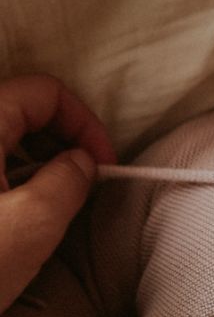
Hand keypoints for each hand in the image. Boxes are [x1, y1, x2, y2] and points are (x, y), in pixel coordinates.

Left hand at [0, 75, 114, 312]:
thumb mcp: (31, 225)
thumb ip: (68, 181)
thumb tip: (83, 162)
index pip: (43, 91)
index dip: (84, 123)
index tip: (101, 166)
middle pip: (22, 109)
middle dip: (63, 143)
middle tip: (82, 185)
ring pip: (3, 140)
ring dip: (38, 165)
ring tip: (51, 207)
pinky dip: (13, 181)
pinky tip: (18, 220)